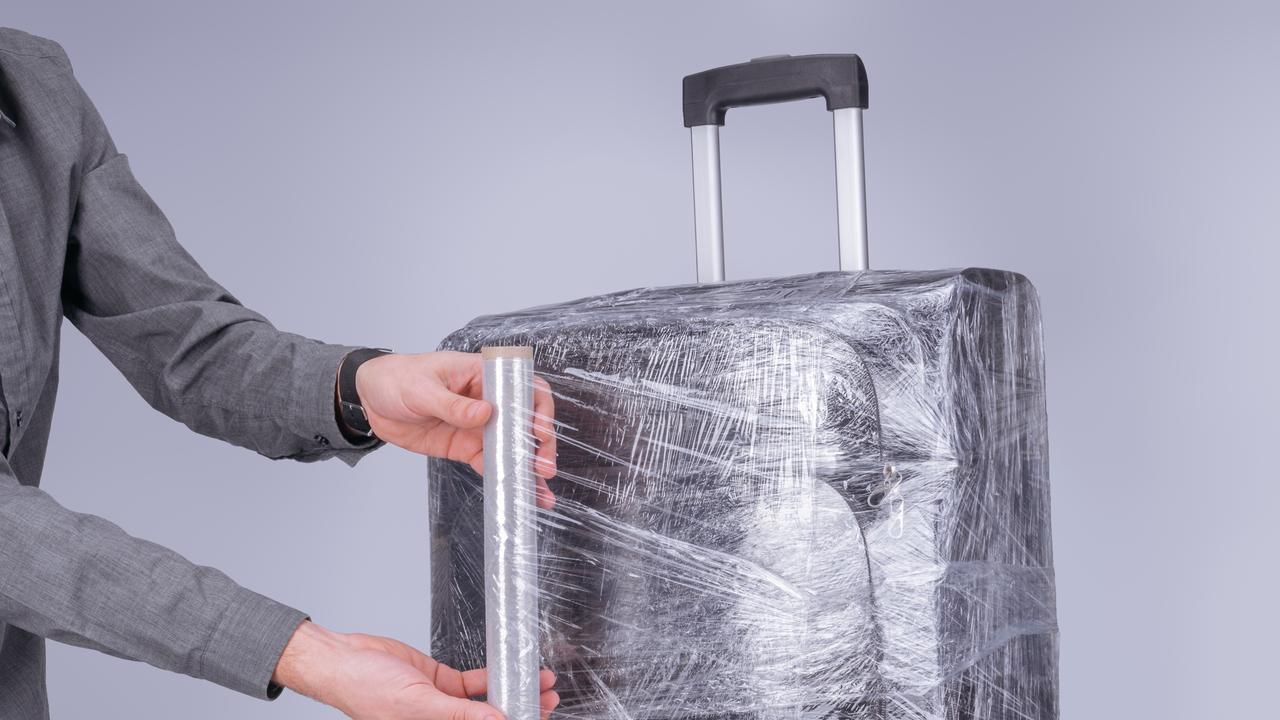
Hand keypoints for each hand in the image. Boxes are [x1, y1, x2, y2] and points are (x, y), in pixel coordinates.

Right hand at [273, 621, 559, 719]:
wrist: (342, 659)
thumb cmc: (364, 688)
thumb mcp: (417, 704)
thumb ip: (459, 715)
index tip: (539, 715)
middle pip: (489, 718)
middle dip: (521, 707)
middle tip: (549, 697)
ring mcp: (440, 702)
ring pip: (486, 700)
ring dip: (512, 688)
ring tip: (540, 680)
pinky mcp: (437, 680)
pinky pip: (470, 681)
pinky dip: (491, 675)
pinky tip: (509, 669)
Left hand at [354, 351, 556, 508]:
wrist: (371, 399)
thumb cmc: (397, 378)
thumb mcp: (421, 389)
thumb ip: (453, 404)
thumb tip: (484, 414)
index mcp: (482, 375)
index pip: (523, 386)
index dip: (538, 408)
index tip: (539, 431)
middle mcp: (488, 400)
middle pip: (526, 421)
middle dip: (540, 446)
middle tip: (543, 468)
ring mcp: (479, 426)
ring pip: (512, 448)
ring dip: (528, 469)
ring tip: (541, 494)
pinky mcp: (466, 447)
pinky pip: (491, 464)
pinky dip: (505, 479)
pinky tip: (518, 495)